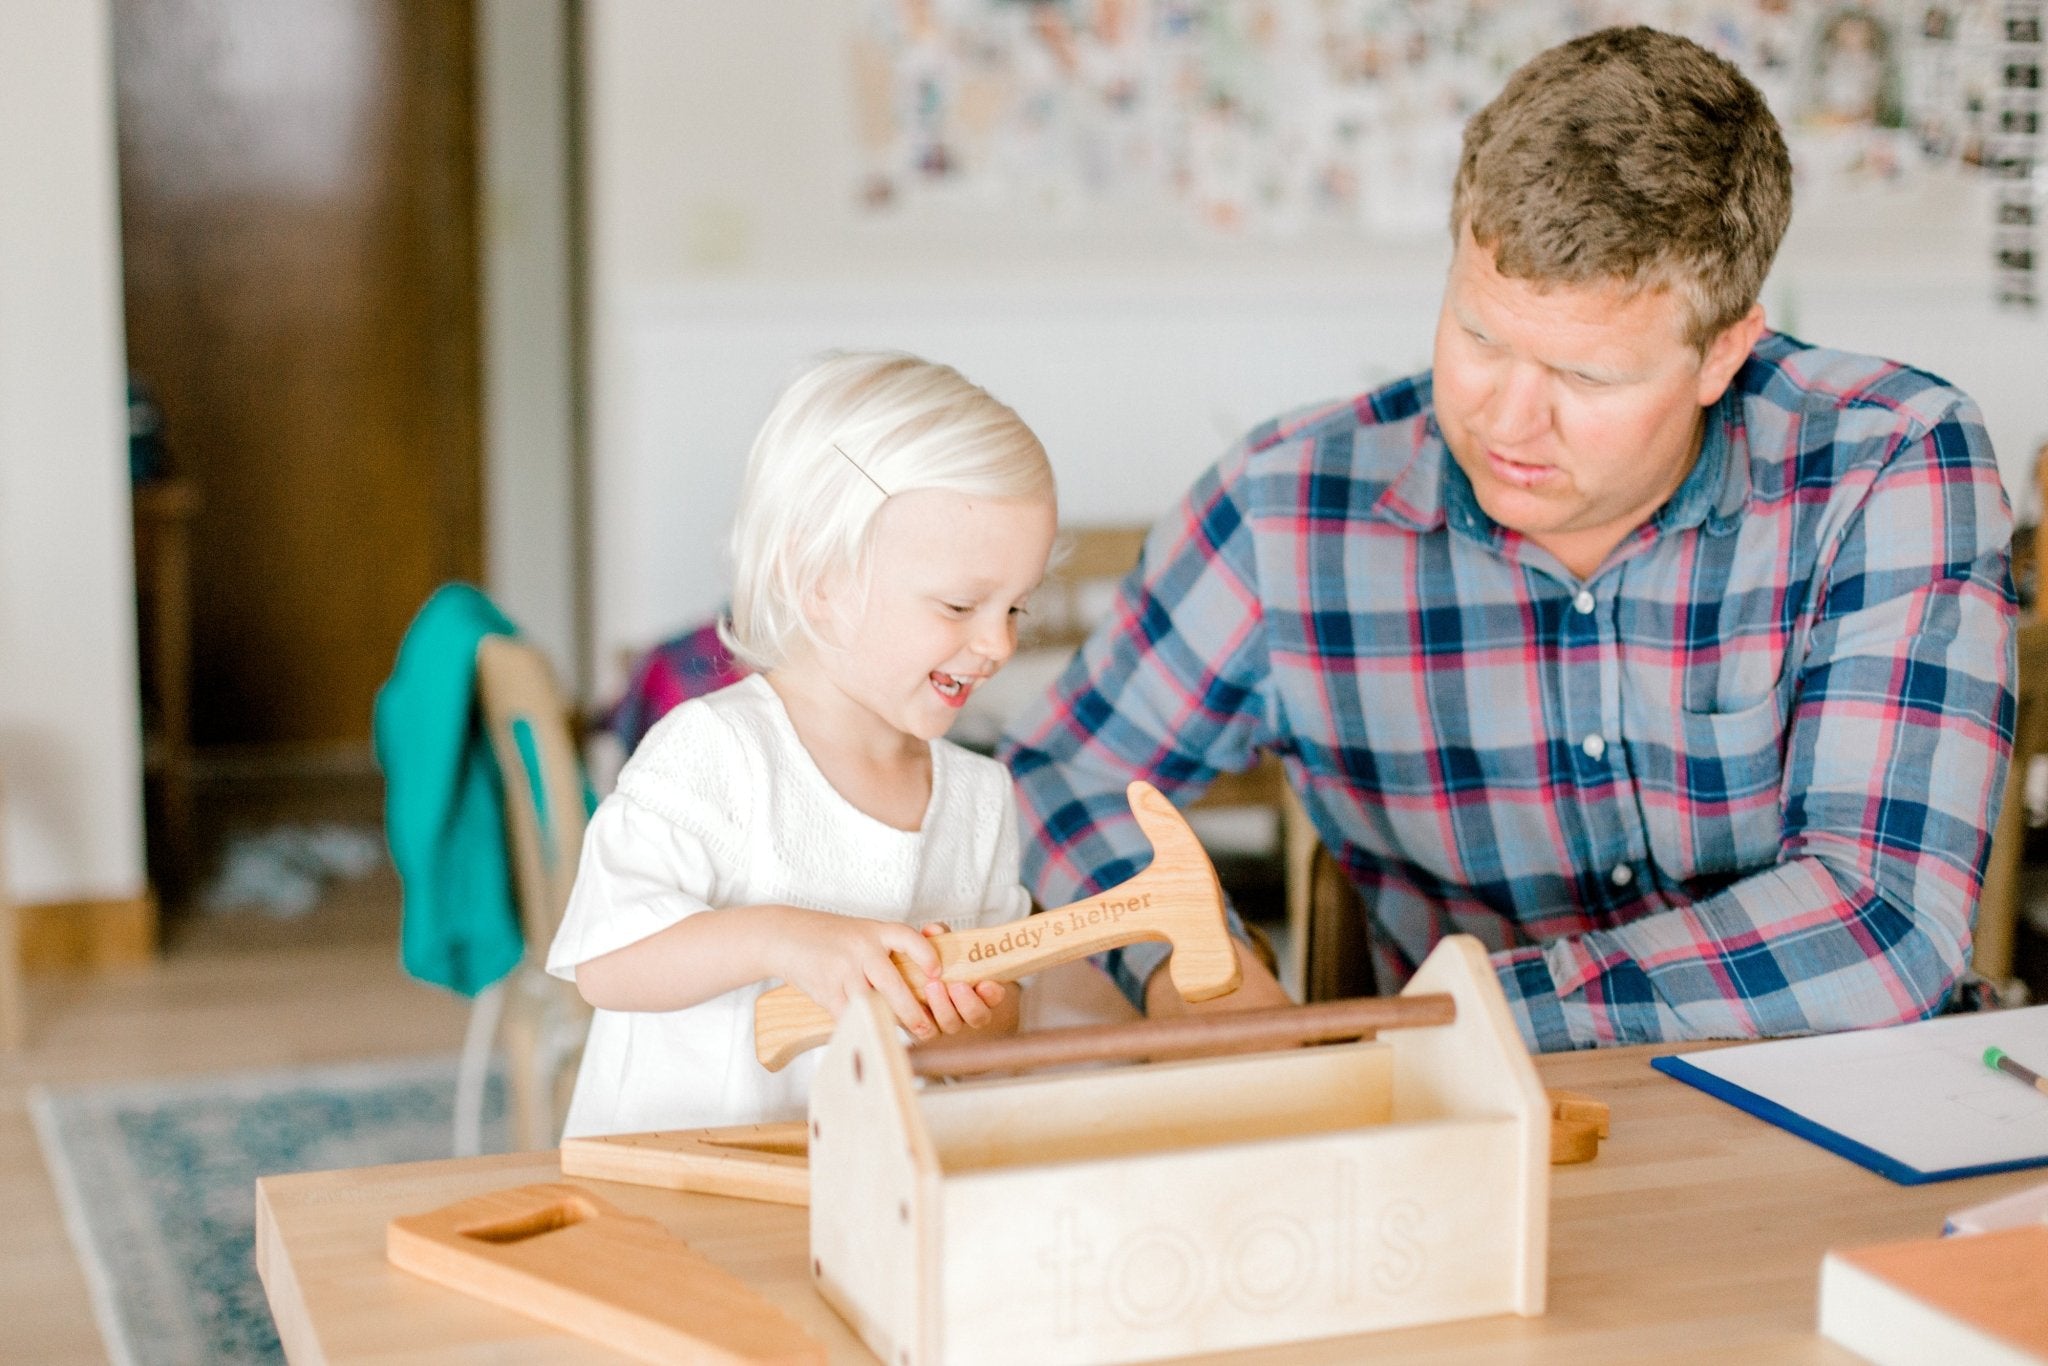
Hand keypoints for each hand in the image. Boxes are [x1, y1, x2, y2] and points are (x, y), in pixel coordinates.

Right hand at [765, 907, 942, 1040]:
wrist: (786, 936)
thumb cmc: (833, 938)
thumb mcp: (864, 931)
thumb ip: (893, 945)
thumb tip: (933, 960)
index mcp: (874, 931)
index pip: (907, 938)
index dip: (926, 954)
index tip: (937, 973)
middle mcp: (860, 948)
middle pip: (893, 984)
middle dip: (913, 1012)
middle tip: (927, 1028)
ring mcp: (842, 970)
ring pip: (872, 1005)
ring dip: (891, 1024)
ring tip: (906, 1035)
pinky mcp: (826, 990)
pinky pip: (849, 1016)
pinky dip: (862, 1026)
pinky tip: (873, 1034)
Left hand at [916, 922, 1006, 1034]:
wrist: (905, 977)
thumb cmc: (932, 961)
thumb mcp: (939, 945)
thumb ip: (941, 937)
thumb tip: (934, 930)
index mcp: (979, 991)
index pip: (994, 997)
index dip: (993, 994)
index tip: (985, 983)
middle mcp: (966, 1011)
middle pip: (978, 1018)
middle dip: (968, 1003)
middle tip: (956, 986)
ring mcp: (948, 1022)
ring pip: (952, 1026)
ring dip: (943, 1007)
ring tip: (931, 986)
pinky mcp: (926, 1031)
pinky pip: (927, 1033)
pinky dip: (922, 1018)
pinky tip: (914, 1002)